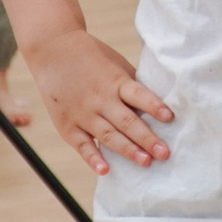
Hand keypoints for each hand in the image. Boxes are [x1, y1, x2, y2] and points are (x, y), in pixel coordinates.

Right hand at [27, 29, 172, 174]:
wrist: (53, 51)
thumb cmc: (92, 58)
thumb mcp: (115, 65)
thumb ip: (131, 86)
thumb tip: (157, 108)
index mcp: (115, 81)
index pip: (138, 95)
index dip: (153, 105)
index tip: (169, 117)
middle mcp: (100, 98)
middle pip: (127, 121)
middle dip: (147, 138)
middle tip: (165, 153)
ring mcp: (83, 113)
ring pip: (108, 135)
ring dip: (128, 150)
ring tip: (146, 162)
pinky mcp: (68, 125)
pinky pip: (82, 145)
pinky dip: (93, 158)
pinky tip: (105, 170)